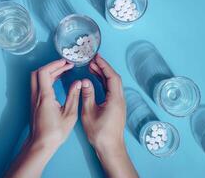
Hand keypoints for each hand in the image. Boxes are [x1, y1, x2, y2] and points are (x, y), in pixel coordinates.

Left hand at [30, 59, 81, 147]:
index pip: (44, 72)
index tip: (65, 62)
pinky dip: (47, 79)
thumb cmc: (55, 132)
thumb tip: (78, 83)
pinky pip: (39, 84)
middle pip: (38, 72)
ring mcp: (34, 98)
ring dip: (50, 72)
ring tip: (64, 70)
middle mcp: (36, 95)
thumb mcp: (69, 114)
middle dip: (52, 65)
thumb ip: (73, 96)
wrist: (41, 143)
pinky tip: (57, 80)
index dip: (54, 64)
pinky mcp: (35, 102)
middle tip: (65, 65)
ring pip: (37, 78)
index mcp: (45, 96)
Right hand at [81, 54, 137, 177]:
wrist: (110, 147)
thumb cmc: (99, 133)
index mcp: (115, 99)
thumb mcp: (89, 113)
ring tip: (92, 67)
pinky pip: (111, 90)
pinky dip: (104, 83)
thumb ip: (87, 95)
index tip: (96, 57)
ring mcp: (119, 103)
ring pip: (113, 84)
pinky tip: (95, 80)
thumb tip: (85, 81)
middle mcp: (119, 99)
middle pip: (114, 78)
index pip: (112, 77)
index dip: (104, 66)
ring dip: (103, 75)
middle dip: (103, 68)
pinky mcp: (116, 107)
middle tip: (92, 60)